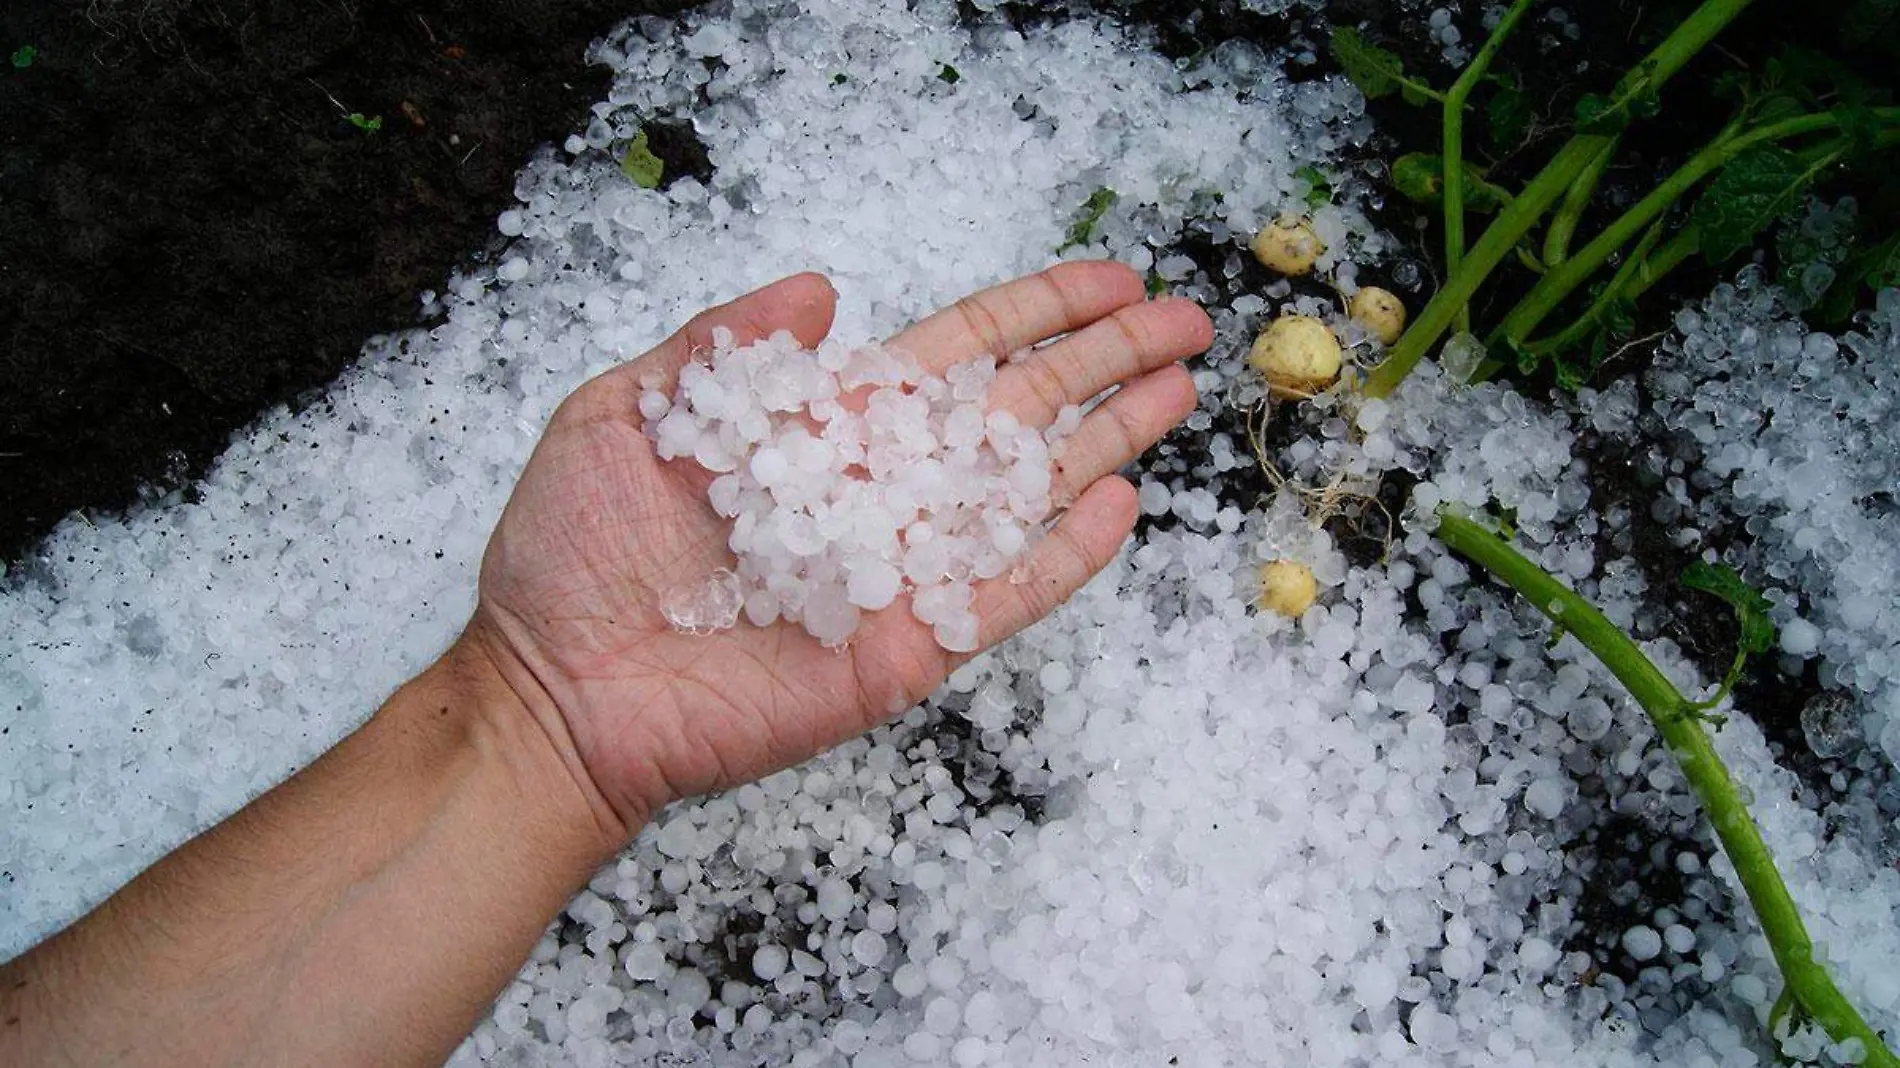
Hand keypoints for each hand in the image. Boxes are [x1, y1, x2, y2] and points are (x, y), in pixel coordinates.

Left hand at [462, 263, 1212, 838]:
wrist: (555, 690)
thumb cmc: (573, 554)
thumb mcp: (626, 413)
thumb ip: (723, 345)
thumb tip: (821, 282)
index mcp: (827, 425)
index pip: (959, 352)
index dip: (1037, 312)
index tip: (1109, 278)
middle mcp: (881, 489)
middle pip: (1019, 409)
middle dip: (1104, 361)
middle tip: (1187, 320)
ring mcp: (902, 570)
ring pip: (1028, 492)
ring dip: (1108, 440)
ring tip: (1181, 390)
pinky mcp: (907, 647)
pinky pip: (1002, 595)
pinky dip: (1063, 556)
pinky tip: (1120, 506)